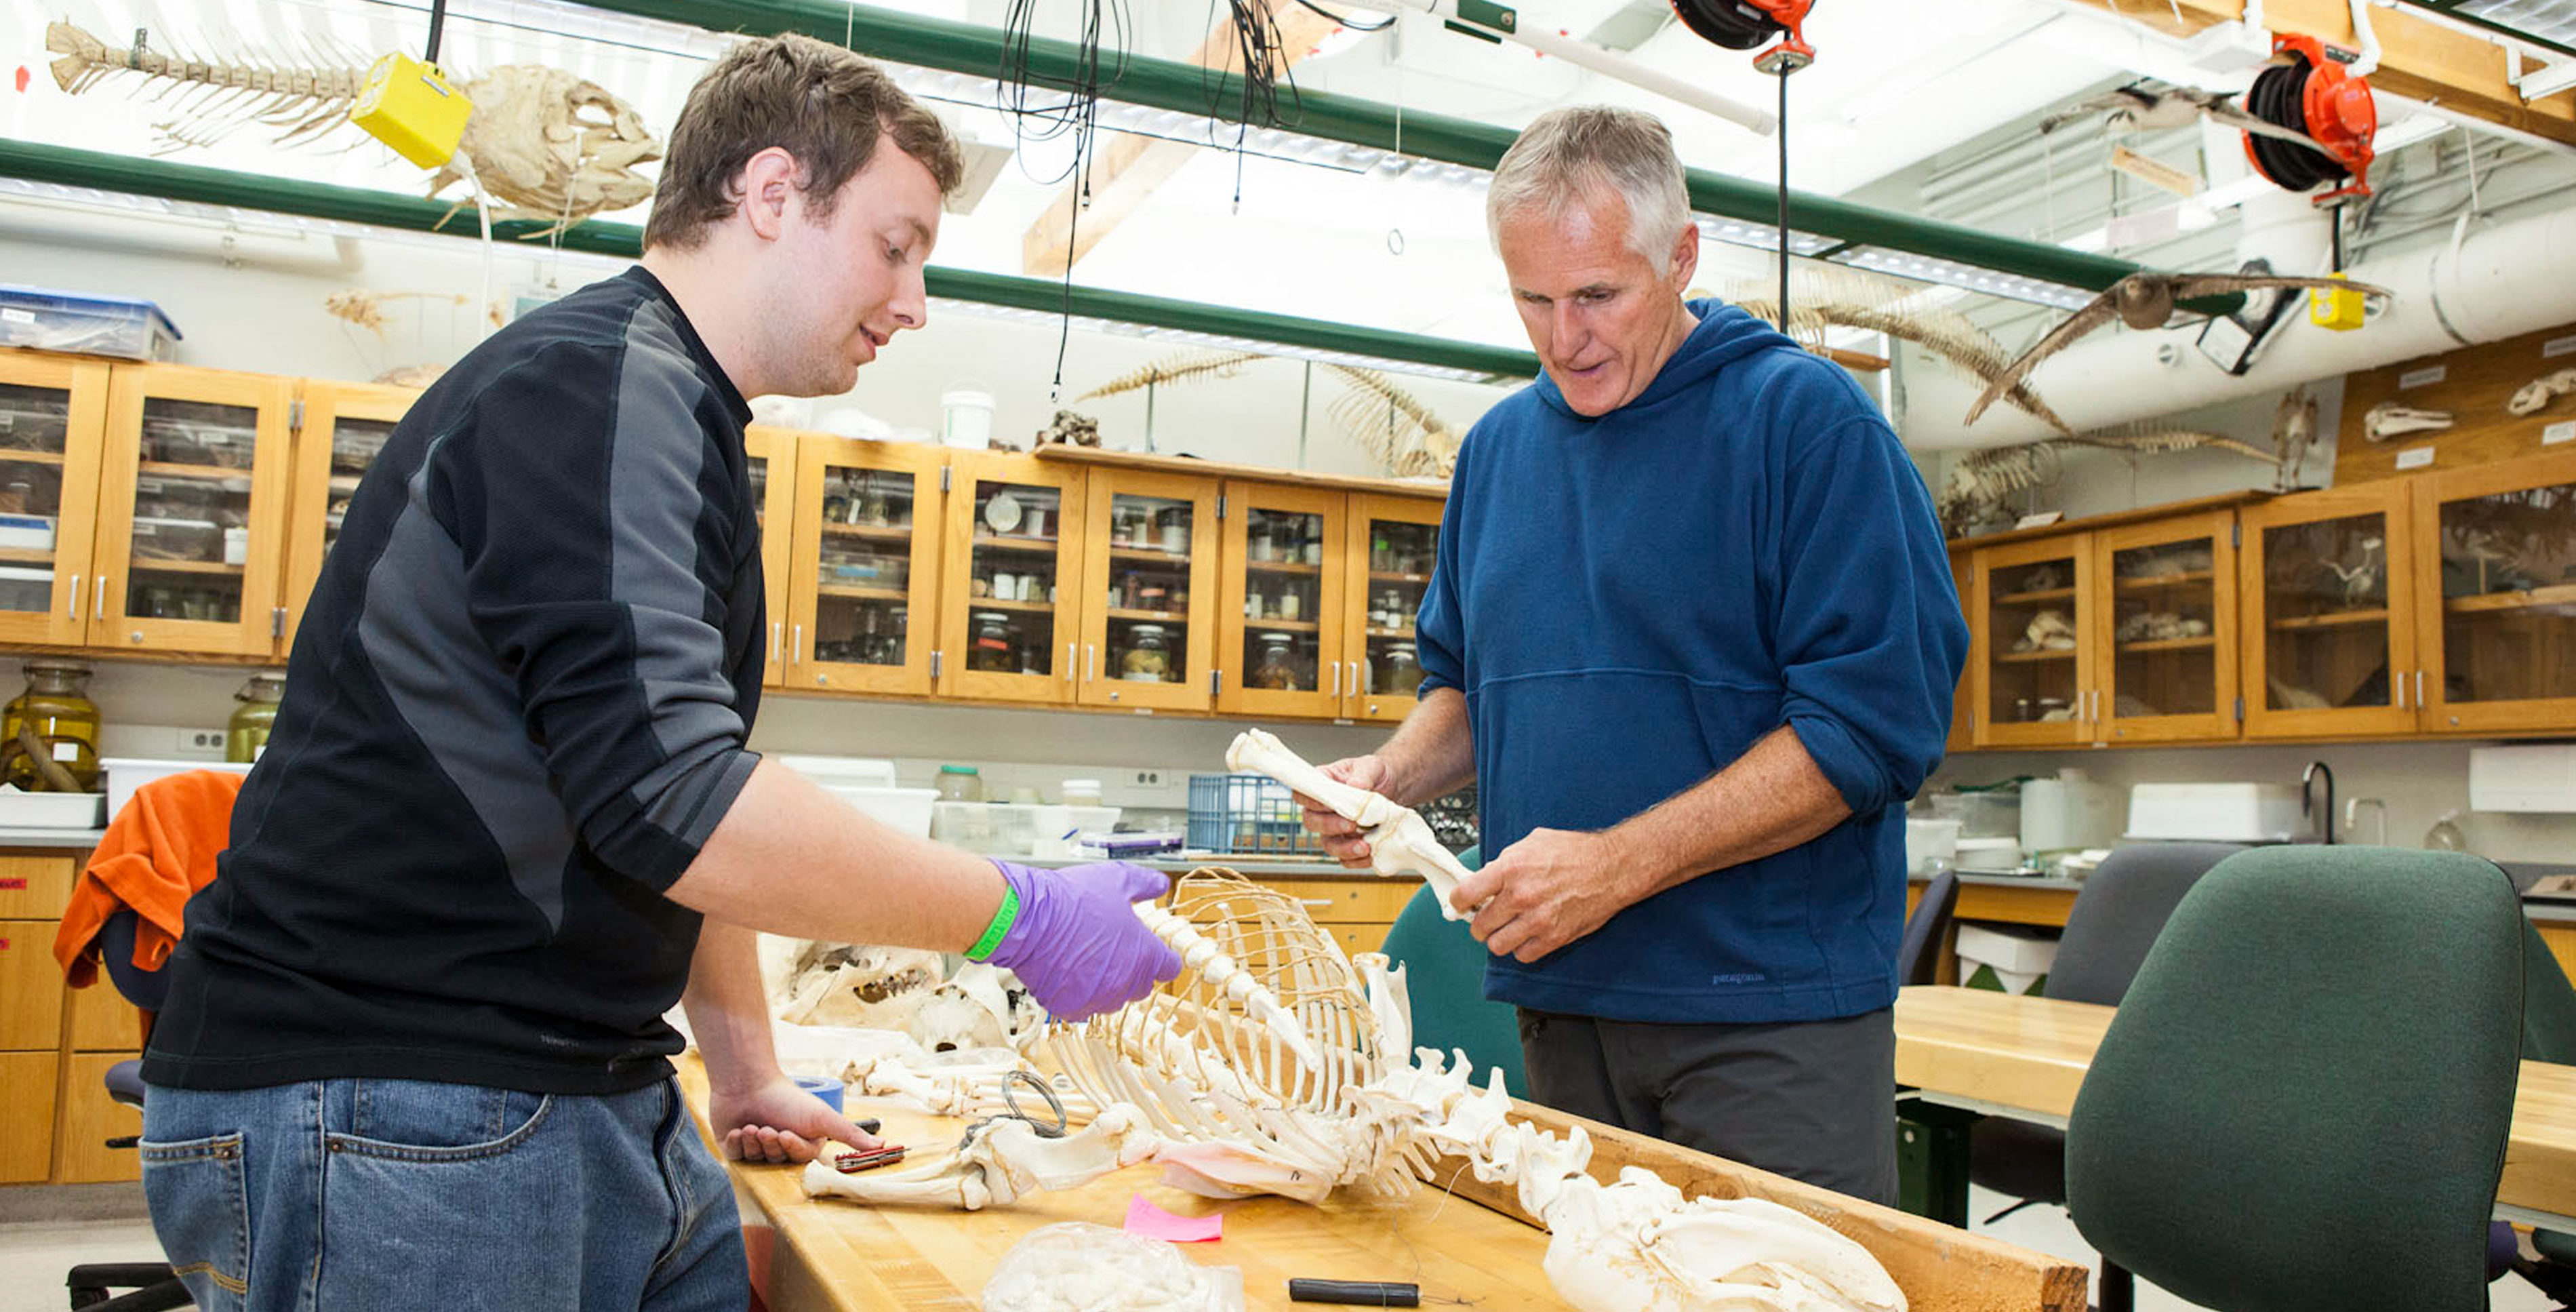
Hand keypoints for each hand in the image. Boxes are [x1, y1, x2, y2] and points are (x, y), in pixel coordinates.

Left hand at [709, 1072, 875, 1164]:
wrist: (748, 1083)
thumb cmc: (787, 1098)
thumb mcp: (824, 1118)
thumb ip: (851, 1135)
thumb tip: (884, 1146)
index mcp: (803, 1140)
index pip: (800, 1158)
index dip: (792, 1148)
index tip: (786, 1133)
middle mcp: (781, 1144)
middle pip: (778, 1160)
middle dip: (772, 1145)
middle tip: (767, 1128)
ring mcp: (757, 1145)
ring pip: (757, 1159)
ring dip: (754, 1142)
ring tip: (751, 1125)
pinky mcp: (735, 1145)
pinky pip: (736, 1156)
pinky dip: (737, 1143)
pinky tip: (738, 1129)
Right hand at [985, 860, 1182, 1019]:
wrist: (1029, 919)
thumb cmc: (1073, 898)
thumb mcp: (1117, 879)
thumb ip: (1145, 884)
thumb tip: (1161, 885)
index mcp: (1145, 955)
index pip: (1169, 967)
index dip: (1162, 957)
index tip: (1152, 950)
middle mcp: (1126, 983)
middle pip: (1142, 986)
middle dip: (1133, 971)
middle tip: (1113, 950)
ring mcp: (1098, 999)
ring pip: (1112, 999)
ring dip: (1107, 985)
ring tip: (1087, 959)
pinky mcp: (1070, 1008)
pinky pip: (1083, 1007)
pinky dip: (1078, 994)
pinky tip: (1067, 972)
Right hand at [1297, 755, 1394, 868]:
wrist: (1395, 788)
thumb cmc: (1376, 774)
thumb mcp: (1371, 766)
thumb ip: (1362, 774)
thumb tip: (1355, 786)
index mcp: (1323, 785)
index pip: (1303, 794)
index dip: (1310, 800)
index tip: (1326, 804)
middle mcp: (1323, 810)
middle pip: (1311, 822)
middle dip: (1330, 826)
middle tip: (1351, 824)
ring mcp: (1335, 830)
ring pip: (1328, 844)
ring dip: (1344, 848)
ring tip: (1363, 847)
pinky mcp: (1349, 844)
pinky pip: (1346, 859)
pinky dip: (1357, 861)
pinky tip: (1370, 856)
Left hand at [1450, 828, 1638, 963]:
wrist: (1612, 868)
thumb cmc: (1575, 852)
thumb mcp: (1533, 842)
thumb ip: (1506, 860)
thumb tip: (1486, 875)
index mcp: (1510, 868)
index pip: (1466, 894)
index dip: (1458, 902)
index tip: (1459, 905)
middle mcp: (1520, 896)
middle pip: (1480, 926)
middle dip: (1478, 924)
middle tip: (1485, 920)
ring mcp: (1537, 920)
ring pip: (1497, 945)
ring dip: (1498, 939)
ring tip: (1506, 929)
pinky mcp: (1554, 937)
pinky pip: (1523, 955)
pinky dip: (1521, 948)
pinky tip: (1527, 936)